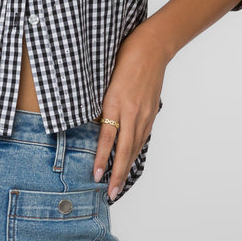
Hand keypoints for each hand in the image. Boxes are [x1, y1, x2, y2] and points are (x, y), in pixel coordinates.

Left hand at [93, 19, 166, 198]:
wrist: (153, 47)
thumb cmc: (124, 57)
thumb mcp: (104, 79)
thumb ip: (98, 103)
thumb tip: (88, 122)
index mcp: (116, 103)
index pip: (107, 138)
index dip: (101, 158)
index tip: (95, 175)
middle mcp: (132, 112)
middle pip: (124, 150)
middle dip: (117, 174)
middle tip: (111, 192)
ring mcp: (144, 114)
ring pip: (135, 147)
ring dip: (127, 168)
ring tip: (119, 184)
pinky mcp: (152, 113)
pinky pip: (142, 137)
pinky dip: (135, 152)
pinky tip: (130, 161)